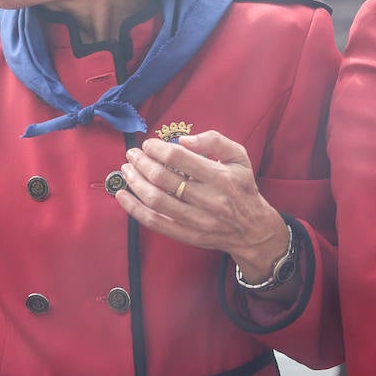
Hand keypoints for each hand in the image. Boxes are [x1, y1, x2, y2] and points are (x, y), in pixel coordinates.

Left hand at [115, 130, 289, 279]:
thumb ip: (214, 141)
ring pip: (156, 200)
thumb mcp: (239, 157)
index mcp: (221, 177)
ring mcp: (197, 220)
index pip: (179, 158)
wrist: (253, 229)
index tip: (148, 144)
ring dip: (135, 183)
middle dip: (142, 163)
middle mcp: (209, 200)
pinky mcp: (188, 235)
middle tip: (132, 154)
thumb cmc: (242, 187)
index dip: (157, 149)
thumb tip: (183, 140)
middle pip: (164, 179)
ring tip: (126, 170)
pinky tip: (122, 195)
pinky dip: (135, 209)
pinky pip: (155, 223)